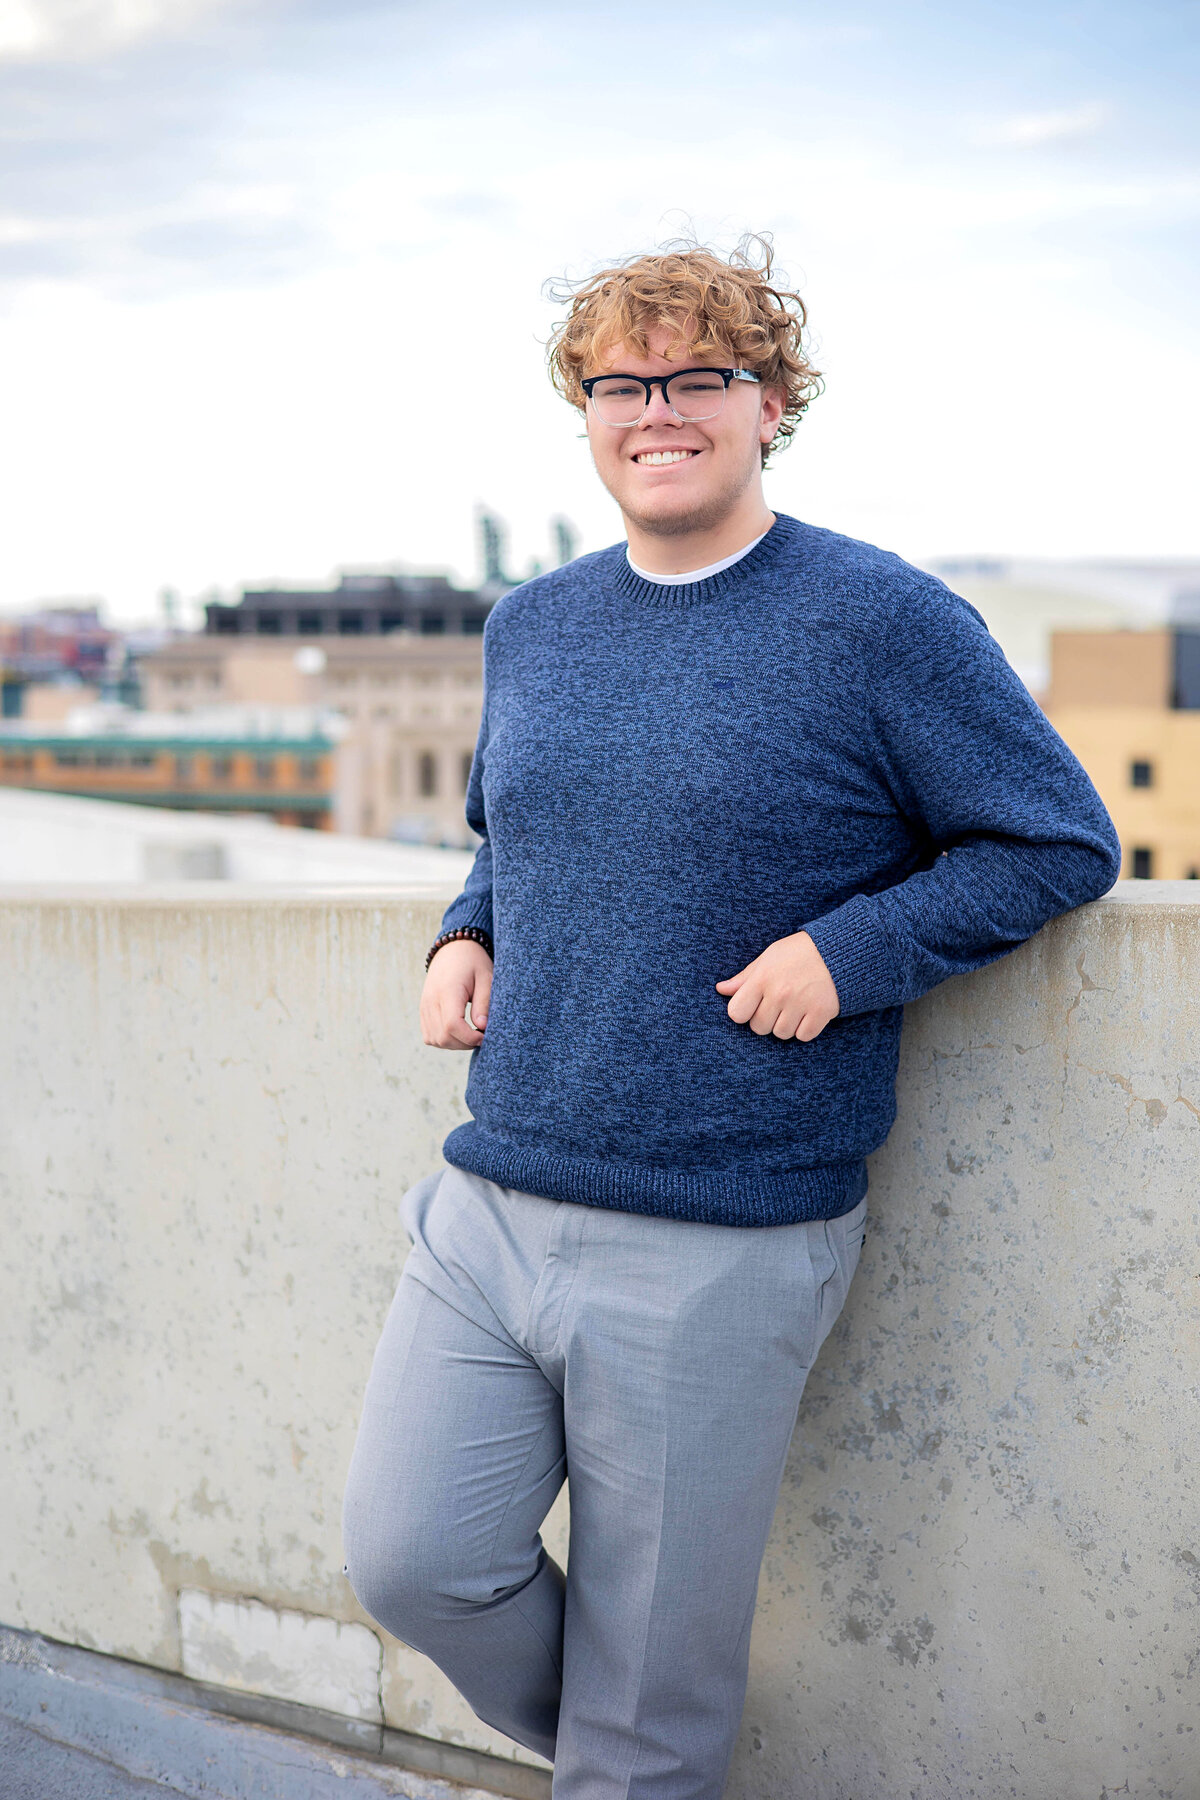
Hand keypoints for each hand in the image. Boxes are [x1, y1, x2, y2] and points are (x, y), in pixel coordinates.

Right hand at [420, 939, 492, 1049]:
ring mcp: (424, 1006)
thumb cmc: (473, 962)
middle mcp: (431, 1000)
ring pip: (434, 1039)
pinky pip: (429, 1036)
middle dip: (464, 1044)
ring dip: (454, 1044)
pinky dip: (444, 1040)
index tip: (484, 1036)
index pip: (452, 1025)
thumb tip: (482, 1027)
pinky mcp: (422, 1010)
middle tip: (481, 1036)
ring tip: (470, 1034)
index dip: (469, 1038)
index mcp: (448, 990)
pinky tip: (458, 1032)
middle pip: (443, 1037)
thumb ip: (484, 1003)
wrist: (453, 949)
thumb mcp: (486, 977)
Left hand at [715, 931, 839, 1041]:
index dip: (743, 1011)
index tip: (753, 1004)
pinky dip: (805, 1029)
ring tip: (795, 1006)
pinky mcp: (821, 1013)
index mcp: (762, 978)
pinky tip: (808, 1012)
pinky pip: (803, 1036)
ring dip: (786, 1024)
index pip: (736, 1013)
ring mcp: (801, 1004)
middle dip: (766, 1019)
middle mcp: (780, 993)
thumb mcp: (768, 958)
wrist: (839, 950)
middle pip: (759, 1027)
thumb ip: (745, 977)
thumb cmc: (798, 953)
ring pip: (781, 1034)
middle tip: (779, 1003)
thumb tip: (721, 990)